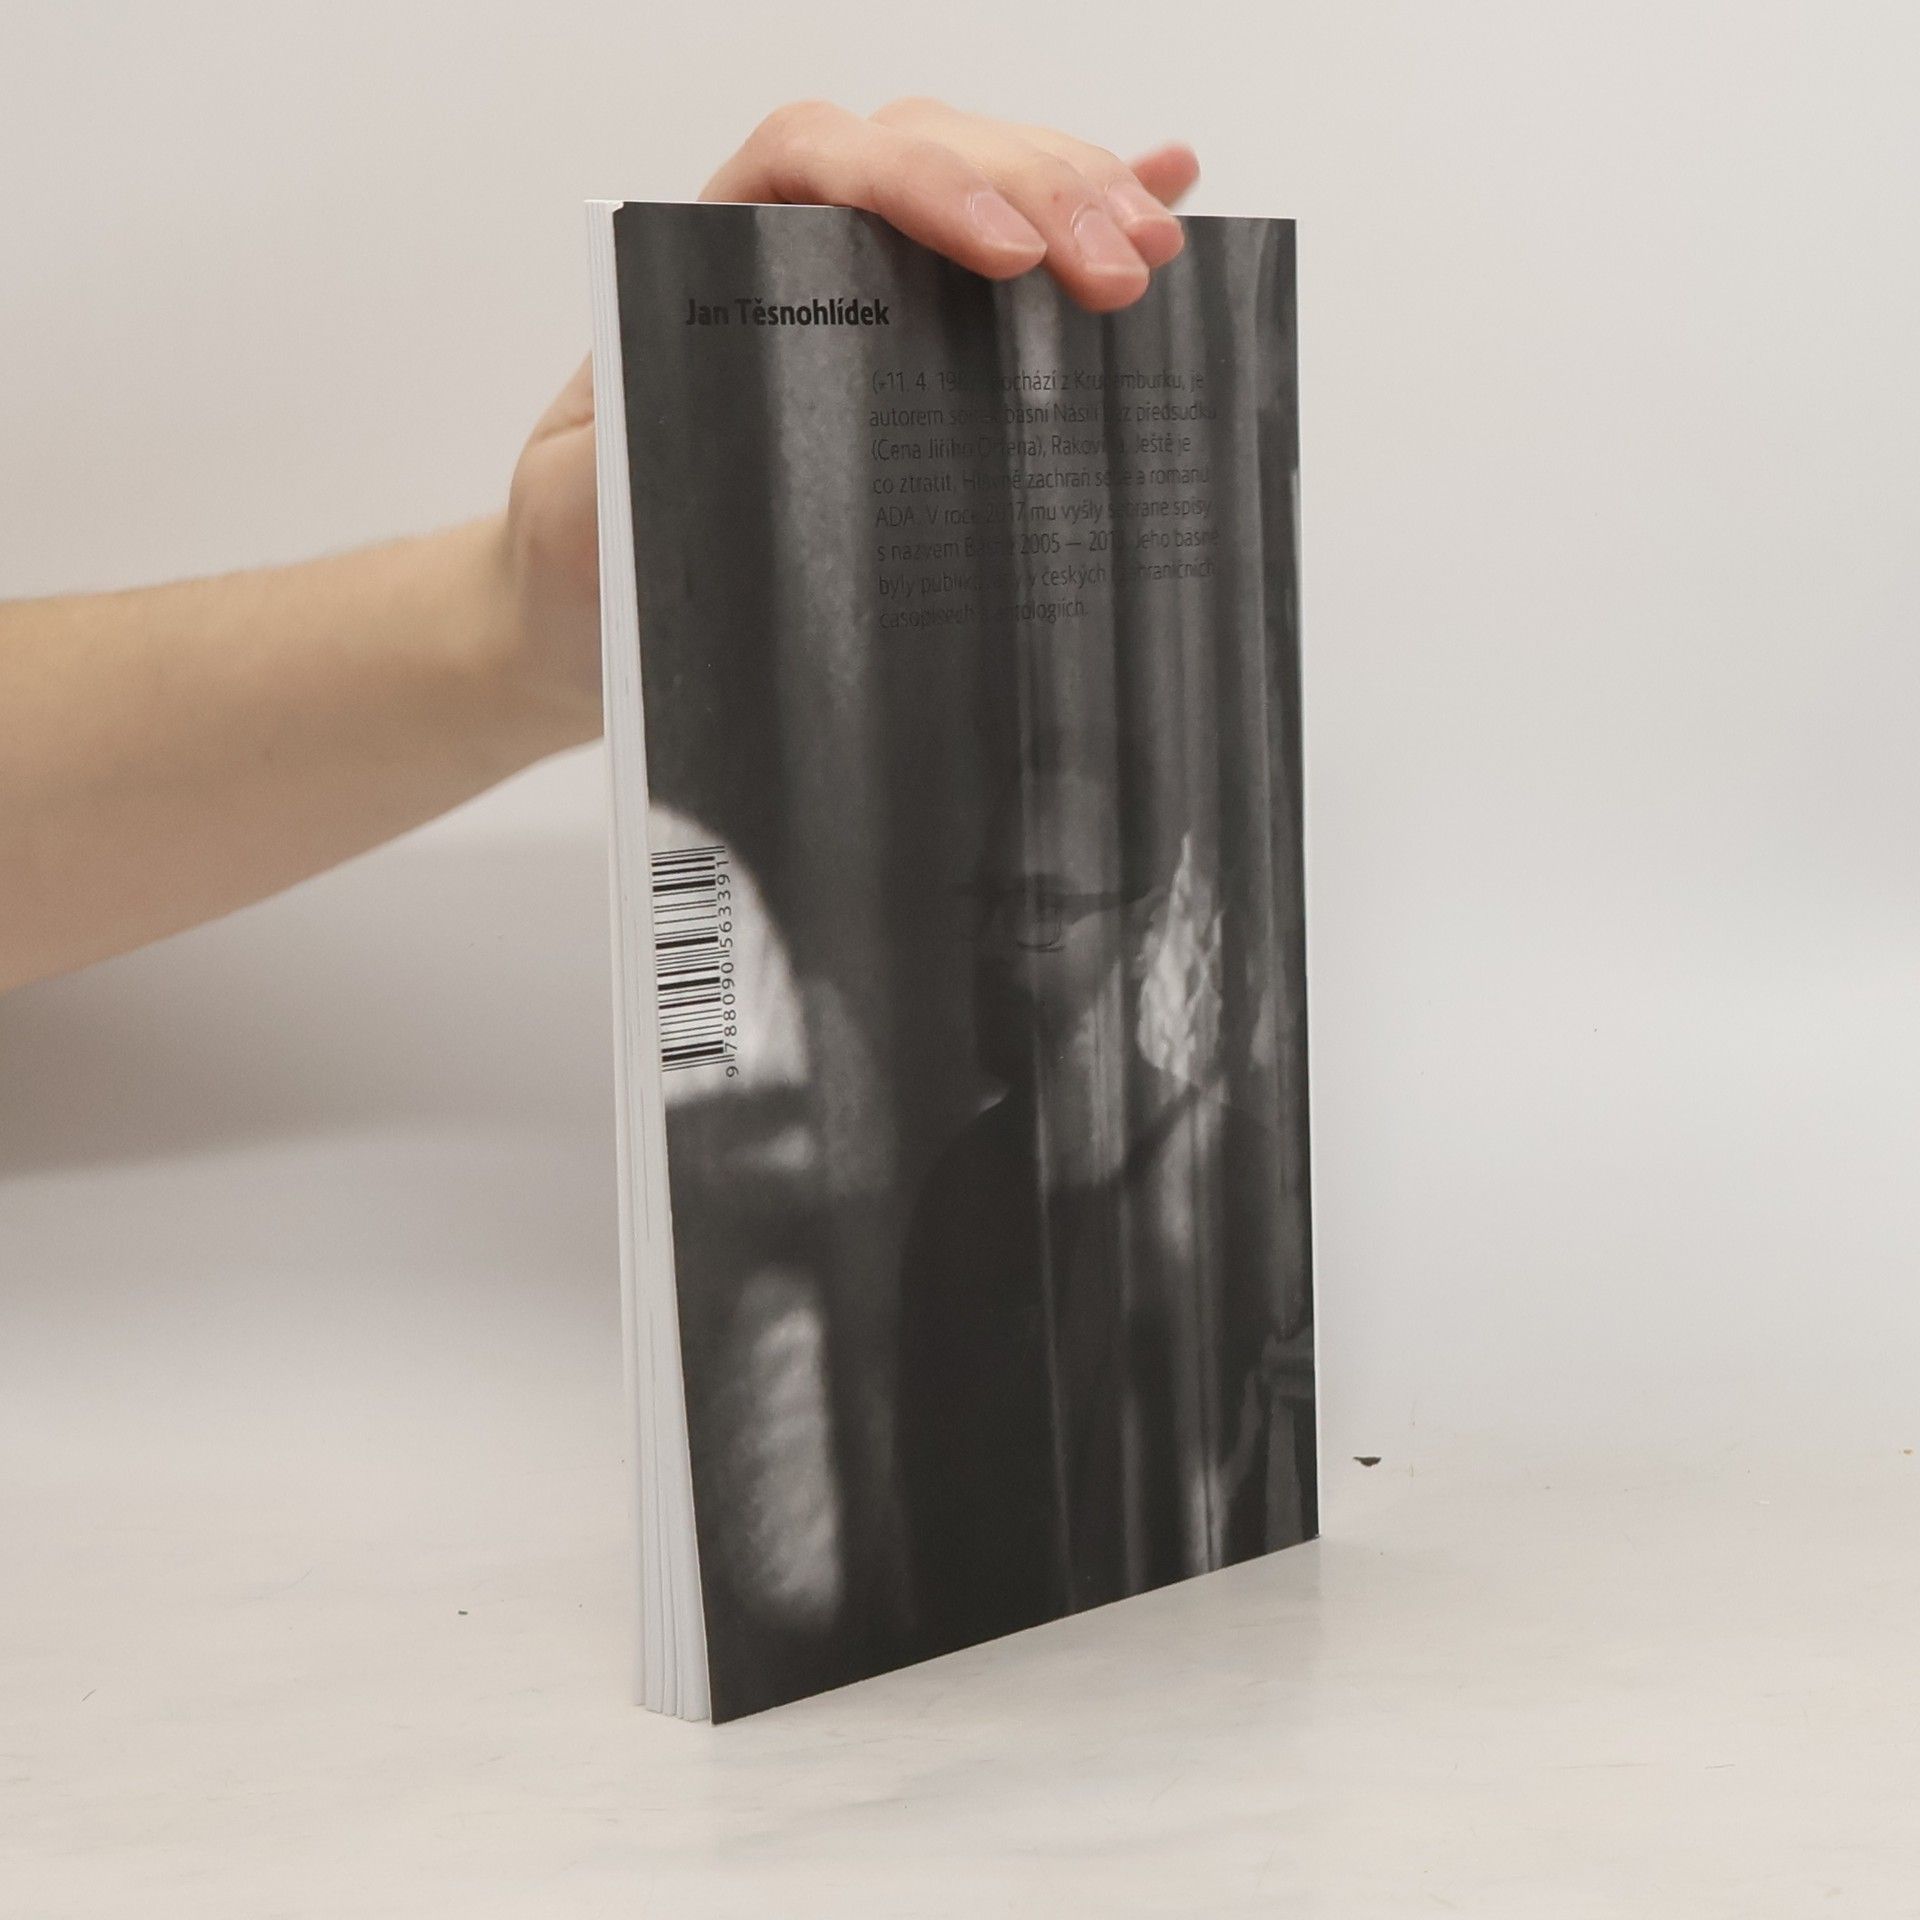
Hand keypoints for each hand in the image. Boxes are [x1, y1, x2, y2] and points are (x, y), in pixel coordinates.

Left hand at [497, 98, 1199, 747]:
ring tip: (1159, 250)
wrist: (585, 600)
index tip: (1004, 257)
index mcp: (706, 260)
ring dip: (1079, 197)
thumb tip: (731, 422)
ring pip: (978, 181)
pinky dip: (1084, 217)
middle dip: (1036, 190)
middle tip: (1124, 272)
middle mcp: (789, 246)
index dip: (919, 183)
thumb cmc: (587, 552)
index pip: (816, 157)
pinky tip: (1168, 195)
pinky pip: (1005, 257)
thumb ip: (633, 449)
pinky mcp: (911, 342)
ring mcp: (861, 284)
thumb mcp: (585, 507)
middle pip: (926, 151)